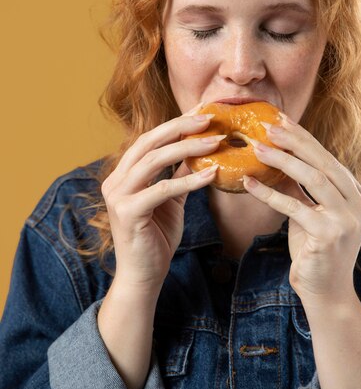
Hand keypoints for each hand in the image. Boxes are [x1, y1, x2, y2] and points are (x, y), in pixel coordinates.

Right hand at [101, 105, 222, 289]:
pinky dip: (189, 180)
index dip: (175, 124)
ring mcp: (118, 195)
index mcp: (123, 174)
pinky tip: (212, 174)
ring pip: (154, 160)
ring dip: (188, 148)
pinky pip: (162, 189)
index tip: (202, 112)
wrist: (143, 276)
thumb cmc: (156, 238)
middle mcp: (115, 180)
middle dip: (181, 127)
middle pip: (149, 142)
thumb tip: (197, 153)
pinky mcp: (128, 212)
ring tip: (217, 141)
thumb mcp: (170, 201)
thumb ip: (177, 176)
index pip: (149, 140)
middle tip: (210, 119)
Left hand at [244, 114, 360, 306]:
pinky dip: (268, 193)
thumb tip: (278, 157)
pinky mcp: (329, 234)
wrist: (326, 293)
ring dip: (282, 160)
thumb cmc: (315, 251)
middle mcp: (358, 203)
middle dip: (294, 141)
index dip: (303, 138)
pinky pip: (293, 206)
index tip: (281, 120)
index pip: (328, 159)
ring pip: (313, 178)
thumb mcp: (309, 213)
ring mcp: (347, 219)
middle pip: (323, 162)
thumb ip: (300, 188)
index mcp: (356, 195)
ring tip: (257, 146)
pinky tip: (248, 182)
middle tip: (268, 125)